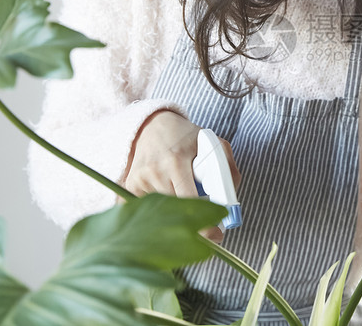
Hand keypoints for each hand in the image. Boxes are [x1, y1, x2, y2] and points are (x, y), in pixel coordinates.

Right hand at [120, 110, 239, 241]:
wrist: (153, 126)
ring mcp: (139, 180)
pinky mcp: (129, 186)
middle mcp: (155, 171)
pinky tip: (164, 207)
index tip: (215, 235)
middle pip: (175, 212)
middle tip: (206, 231)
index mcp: (176, 161)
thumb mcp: (213, 143)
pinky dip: (157, 214)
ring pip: (163, 212)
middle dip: (191, 223)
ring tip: (183, 201)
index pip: (190, 201)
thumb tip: (232, 202)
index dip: (203, 222)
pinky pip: (145, 211)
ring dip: (175, 214)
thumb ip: (228, 168)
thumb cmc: (187, 138)